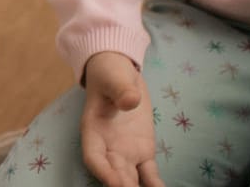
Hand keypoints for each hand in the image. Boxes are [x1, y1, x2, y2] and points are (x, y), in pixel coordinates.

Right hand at [80, 52, 164, 186]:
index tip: (118, 183)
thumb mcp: (113, 77)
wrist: (119, 73)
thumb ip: (121, 89)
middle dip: (123, 186)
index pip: (94, 157)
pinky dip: (155, 185)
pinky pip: (149, 174)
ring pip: (131, 178)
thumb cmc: (109, 73)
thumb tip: (130, 101)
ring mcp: (126, 151)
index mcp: (93, 130)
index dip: (104, 172)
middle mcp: (107, 146)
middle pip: (114, 173)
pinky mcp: (143, 152)